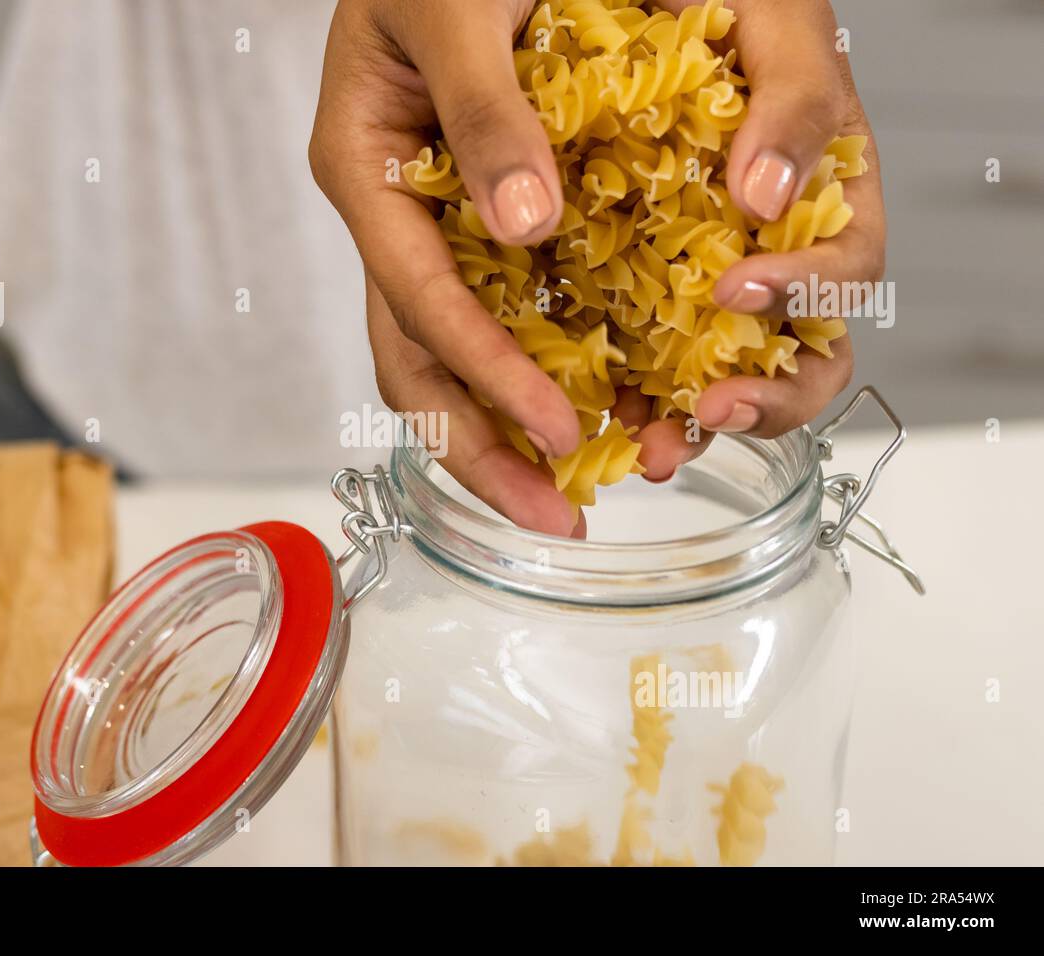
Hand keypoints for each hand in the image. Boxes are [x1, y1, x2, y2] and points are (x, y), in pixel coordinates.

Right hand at [310, 0, 882, 535]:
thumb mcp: (455, 5)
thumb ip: (484, 112)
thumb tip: (525, 230)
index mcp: (365, 168)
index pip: (420, 299)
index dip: (488, 372)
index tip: (558, 432)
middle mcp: (392, 216)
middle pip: (419, 360)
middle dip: (482, 449)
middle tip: (555, 519)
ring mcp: (431, 227)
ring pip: (449, 357)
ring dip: (501, 436)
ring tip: (566, 502)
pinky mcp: (475, 225)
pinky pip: (495, 318)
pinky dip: (534, 376)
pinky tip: (587, 417)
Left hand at [647, 0, 880, 483]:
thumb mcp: (772, 14)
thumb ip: (794, 95)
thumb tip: (770, 198)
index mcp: (818, 187)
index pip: (845, 268)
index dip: (805, 293)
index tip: (737, 287)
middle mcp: (766, 243)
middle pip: (798, 350)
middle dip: (764, 395)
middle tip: (714, 409)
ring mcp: (698, 272)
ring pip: (720, 370)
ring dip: (692, 420)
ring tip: (656, 446)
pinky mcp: (632, 285)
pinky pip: (642, 360)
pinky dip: (630, 398)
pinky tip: (606, 418)